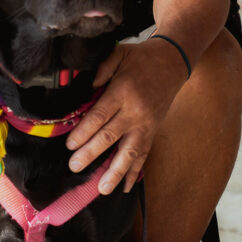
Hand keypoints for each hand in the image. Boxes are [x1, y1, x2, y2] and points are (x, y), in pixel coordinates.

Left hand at [65, 39, 187, 194]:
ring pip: (129, 152)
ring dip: (115, 172)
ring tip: (102, 189)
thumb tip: (87, 87)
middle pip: (110, 136)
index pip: (100, 116)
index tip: (69, 144)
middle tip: (74, 166)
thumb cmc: (142, 57)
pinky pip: (143, 155)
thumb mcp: (119, 53)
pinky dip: (134, 172)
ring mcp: (146, 124)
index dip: (84, 131)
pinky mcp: (152, 131)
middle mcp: (135, 111)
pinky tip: (124, 187)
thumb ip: (102, 68)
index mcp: (123, 91)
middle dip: (91, 153)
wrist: (172, 62)